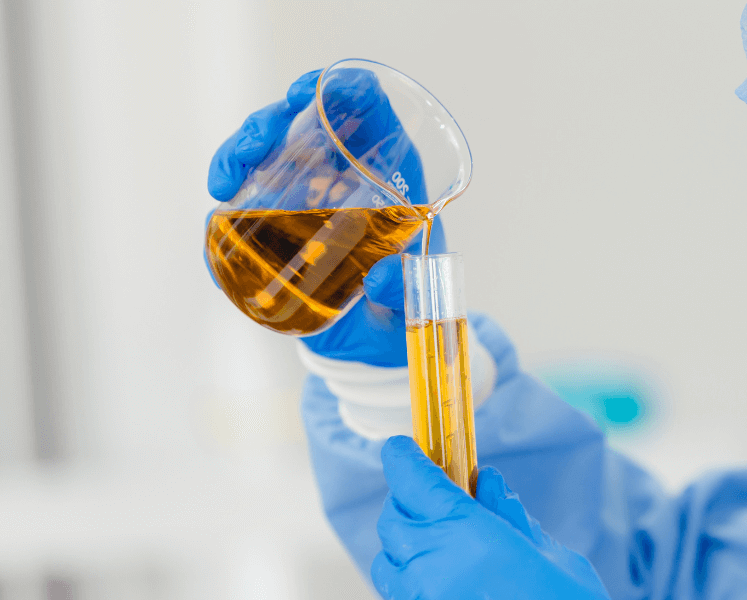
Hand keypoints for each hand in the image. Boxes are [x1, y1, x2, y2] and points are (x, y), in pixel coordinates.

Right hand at [206, 70, 444, 366]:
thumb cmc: (402, 308)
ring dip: (237, 154)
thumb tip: (380, 280)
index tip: (305, 95)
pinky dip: (226, 201)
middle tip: (253, 149)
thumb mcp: (413, 300)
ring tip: (225, 183)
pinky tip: (219, 213)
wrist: (372, 343)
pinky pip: (245, 200)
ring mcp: (305, 196)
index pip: (367, 108)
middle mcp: (345, 174)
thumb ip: (405, 289)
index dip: (339, 88)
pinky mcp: (275, 226)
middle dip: (269, 122)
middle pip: (303, 121)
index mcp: (390, 173)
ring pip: (266, 153)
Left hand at [372, 437, 610, 599]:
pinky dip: (411, 577)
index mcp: (463, 531)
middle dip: (408, 500)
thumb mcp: (544, 550)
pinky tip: (440, 575)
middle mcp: (432, 565)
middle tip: (434, 494)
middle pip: (394, 518)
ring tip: (435, 539)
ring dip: (404, 543)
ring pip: (388, 561)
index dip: (403, 458)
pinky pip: (400, 591)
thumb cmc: (562, 598)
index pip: (411, 480)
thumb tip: (486, 483)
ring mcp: (422, 597)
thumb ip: (506, 513)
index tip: (402, 449)